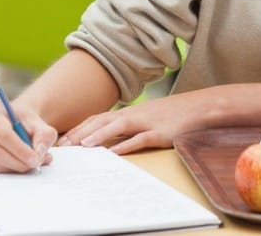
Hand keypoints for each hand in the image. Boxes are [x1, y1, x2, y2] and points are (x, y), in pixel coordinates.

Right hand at [0, 99, 57, 172]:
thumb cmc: (27, 121)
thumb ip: (44, 136)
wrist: (17, 119)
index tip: (35, 159)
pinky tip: (22, 162)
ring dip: (15, 166)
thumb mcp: (41, 123)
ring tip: (33, 162)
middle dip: (19, 162)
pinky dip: (10, 168)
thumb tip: (39, 153)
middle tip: (36, 164)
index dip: (20, 150)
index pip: (4, 134)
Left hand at [56, 90, 212, 154]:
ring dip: (98, 135)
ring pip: (117, 127)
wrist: (198, 108)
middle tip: (63, 145)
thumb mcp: (145, 118)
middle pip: (101, 121)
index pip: (97, 119)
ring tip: (81, 146)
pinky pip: (140, 139)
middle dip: (80, 133)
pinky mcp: (159, 133)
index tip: (62, 139)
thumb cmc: (171, 115)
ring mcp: (146, 122)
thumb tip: (108, 141)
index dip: (78, 128)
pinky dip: (126, 145)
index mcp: (128, 112)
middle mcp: (133, 115)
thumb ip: (127, 127)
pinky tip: (114, 152)